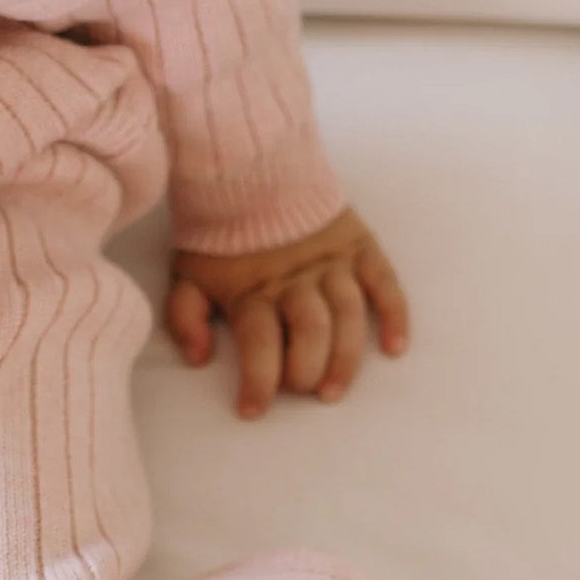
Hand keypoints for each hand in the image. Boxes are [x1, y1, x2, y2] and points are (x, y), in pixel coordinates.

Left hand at [167, 208, 409, 418]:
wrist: (253, 169)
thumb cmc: (220, 235)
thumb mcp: (188, 274)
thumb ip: (185, 317)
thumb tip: (198, 359)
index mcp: (254, 289)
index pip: (259, 344)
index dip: (257, 382)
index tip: (252, 411)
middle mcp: (297, 278)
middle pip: (310, 331)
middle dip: (305, 370)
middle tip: (300, 391)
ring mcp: (333, 263)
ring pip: (348, 315)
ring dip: (345, 358)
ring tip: (334, 390)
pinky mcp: (360, 246)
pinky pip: (384, 282)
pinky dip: (394, 315)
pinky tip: (394, 349)